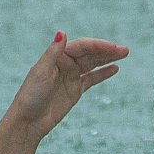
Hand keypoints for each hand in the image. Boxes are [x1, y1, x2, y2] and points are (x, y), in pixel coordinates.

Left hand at [7, 32, 127, 138]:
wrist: (28, 121)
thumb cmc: (31, 95)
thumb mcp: (42, 72)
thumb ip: (53, 52)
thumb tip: (62, 32)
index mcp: (56, 57)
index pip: (81, 47)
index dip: (97, 46)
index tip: (112, 47)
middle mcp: (64, 64)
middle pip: (89, 54)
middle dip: (106, 51)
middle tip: (125, 50)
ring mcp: (71, 76)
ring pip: (92, 64)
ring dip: (107, 59)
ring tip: (124, 55)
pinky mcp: (75, 90)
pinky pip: (92, 78)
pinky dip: (103, 73)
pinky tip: (115, 68)